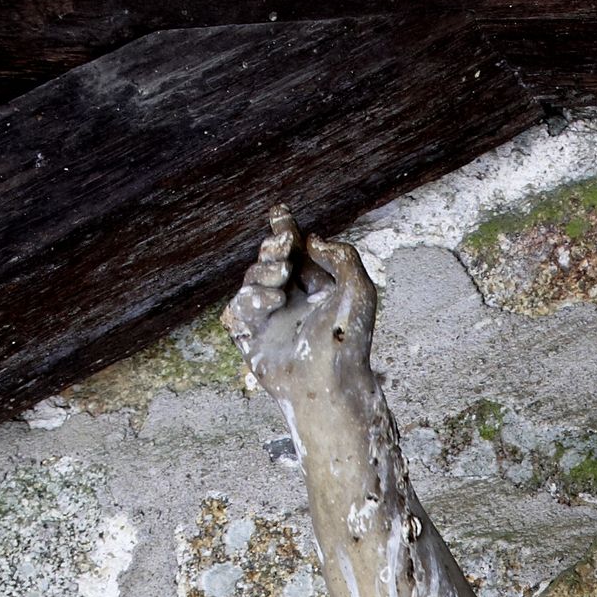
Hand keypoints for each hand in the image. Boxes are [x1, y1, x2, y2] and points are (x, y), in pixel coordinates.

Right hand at [226, 208, 376, 413]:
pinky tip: (272, 302)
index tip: (280, 212)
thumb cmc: (349, 343)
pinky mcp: (251, 338)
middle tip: (284, 252)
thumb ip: (343, 256)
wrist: (331, 384)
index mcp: (316, 287)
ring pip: (251, 279)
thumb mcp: (359, 291)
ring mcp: (270, 319)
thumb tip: (312, 240)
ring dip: (262, 274)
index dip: (284, 229)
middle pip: (269, 259)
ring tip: (281, 284)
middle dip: (273, 249)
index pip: (294, 251)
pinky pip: (236, 309)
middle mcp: (292, 300)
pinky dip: (250, 300)